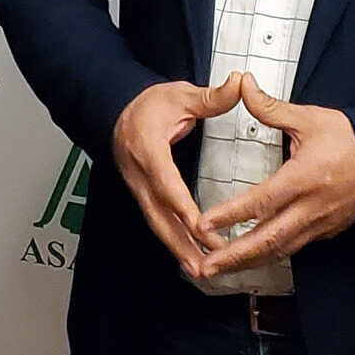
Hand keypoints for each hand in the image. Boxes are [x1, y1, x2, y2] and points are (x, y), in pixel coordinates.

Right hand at [112, 75, 244, 278]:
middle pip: (159, 214)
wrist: (115, 110)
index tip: (201, 227)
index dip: (183, 208)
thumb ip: (210, 97)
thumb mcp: (179, 95)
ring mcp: (137, 188)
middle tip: (206, 264)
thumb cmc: (147, 104)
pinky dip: (172, 242)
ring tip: (200, 271)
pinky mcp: (141, 195)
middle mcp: (139, 174)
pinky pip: (157, 222)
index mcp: (148, 149)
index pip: (166, 183)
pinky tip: (188, 257)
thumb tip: (239, 84)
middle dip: (183, 242)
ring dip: (178, 249)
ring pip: (156, 224)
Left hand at [193, 75, 354, 277]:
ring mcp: (319, 224)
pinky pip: (294, 249)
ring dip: (248, 263)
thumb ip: (271, 108)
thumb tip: (244, 86)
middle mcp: (310, 208)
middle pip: (267, 240)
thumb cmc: (350, 140)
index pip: (261, 202)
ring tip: (220, 271)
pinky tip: (251, 260)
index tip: (205, 224)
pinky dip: (270, 257)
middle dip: (234, 257)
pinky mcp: (325, 231)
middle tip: (205, 268)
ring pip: (279, 251)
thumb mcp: (310, 119)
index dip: (231, 215)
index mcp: (303, 178)